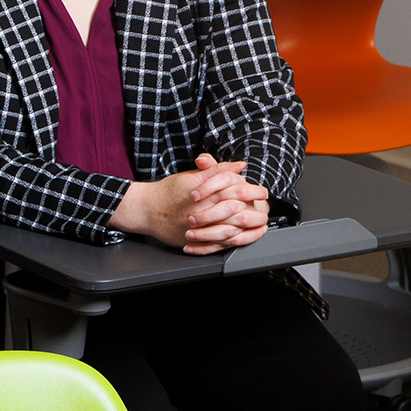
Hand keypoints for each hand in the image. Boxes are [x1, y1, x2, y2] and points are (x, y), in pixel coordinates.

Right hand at [112, 155, 268, 253]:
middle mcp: (202, 211)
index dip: (252, 190)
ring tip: (259, 226)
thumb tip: (239, 165)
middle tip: (265, 210)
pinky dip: (233, 242)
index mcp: (204, 193)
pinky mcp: (193, 240)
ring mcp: (198, 228)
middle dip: (255, 211)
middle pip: (237, 212)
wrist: (145, 209)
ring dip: (248, 229)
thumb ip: (218, 170)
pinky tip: (242, 238)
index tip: (262, 192)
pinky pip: (217, 244)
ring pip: (230, 230)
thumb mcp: (192, 176)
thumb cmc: (167, 191)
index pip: (235, 189)